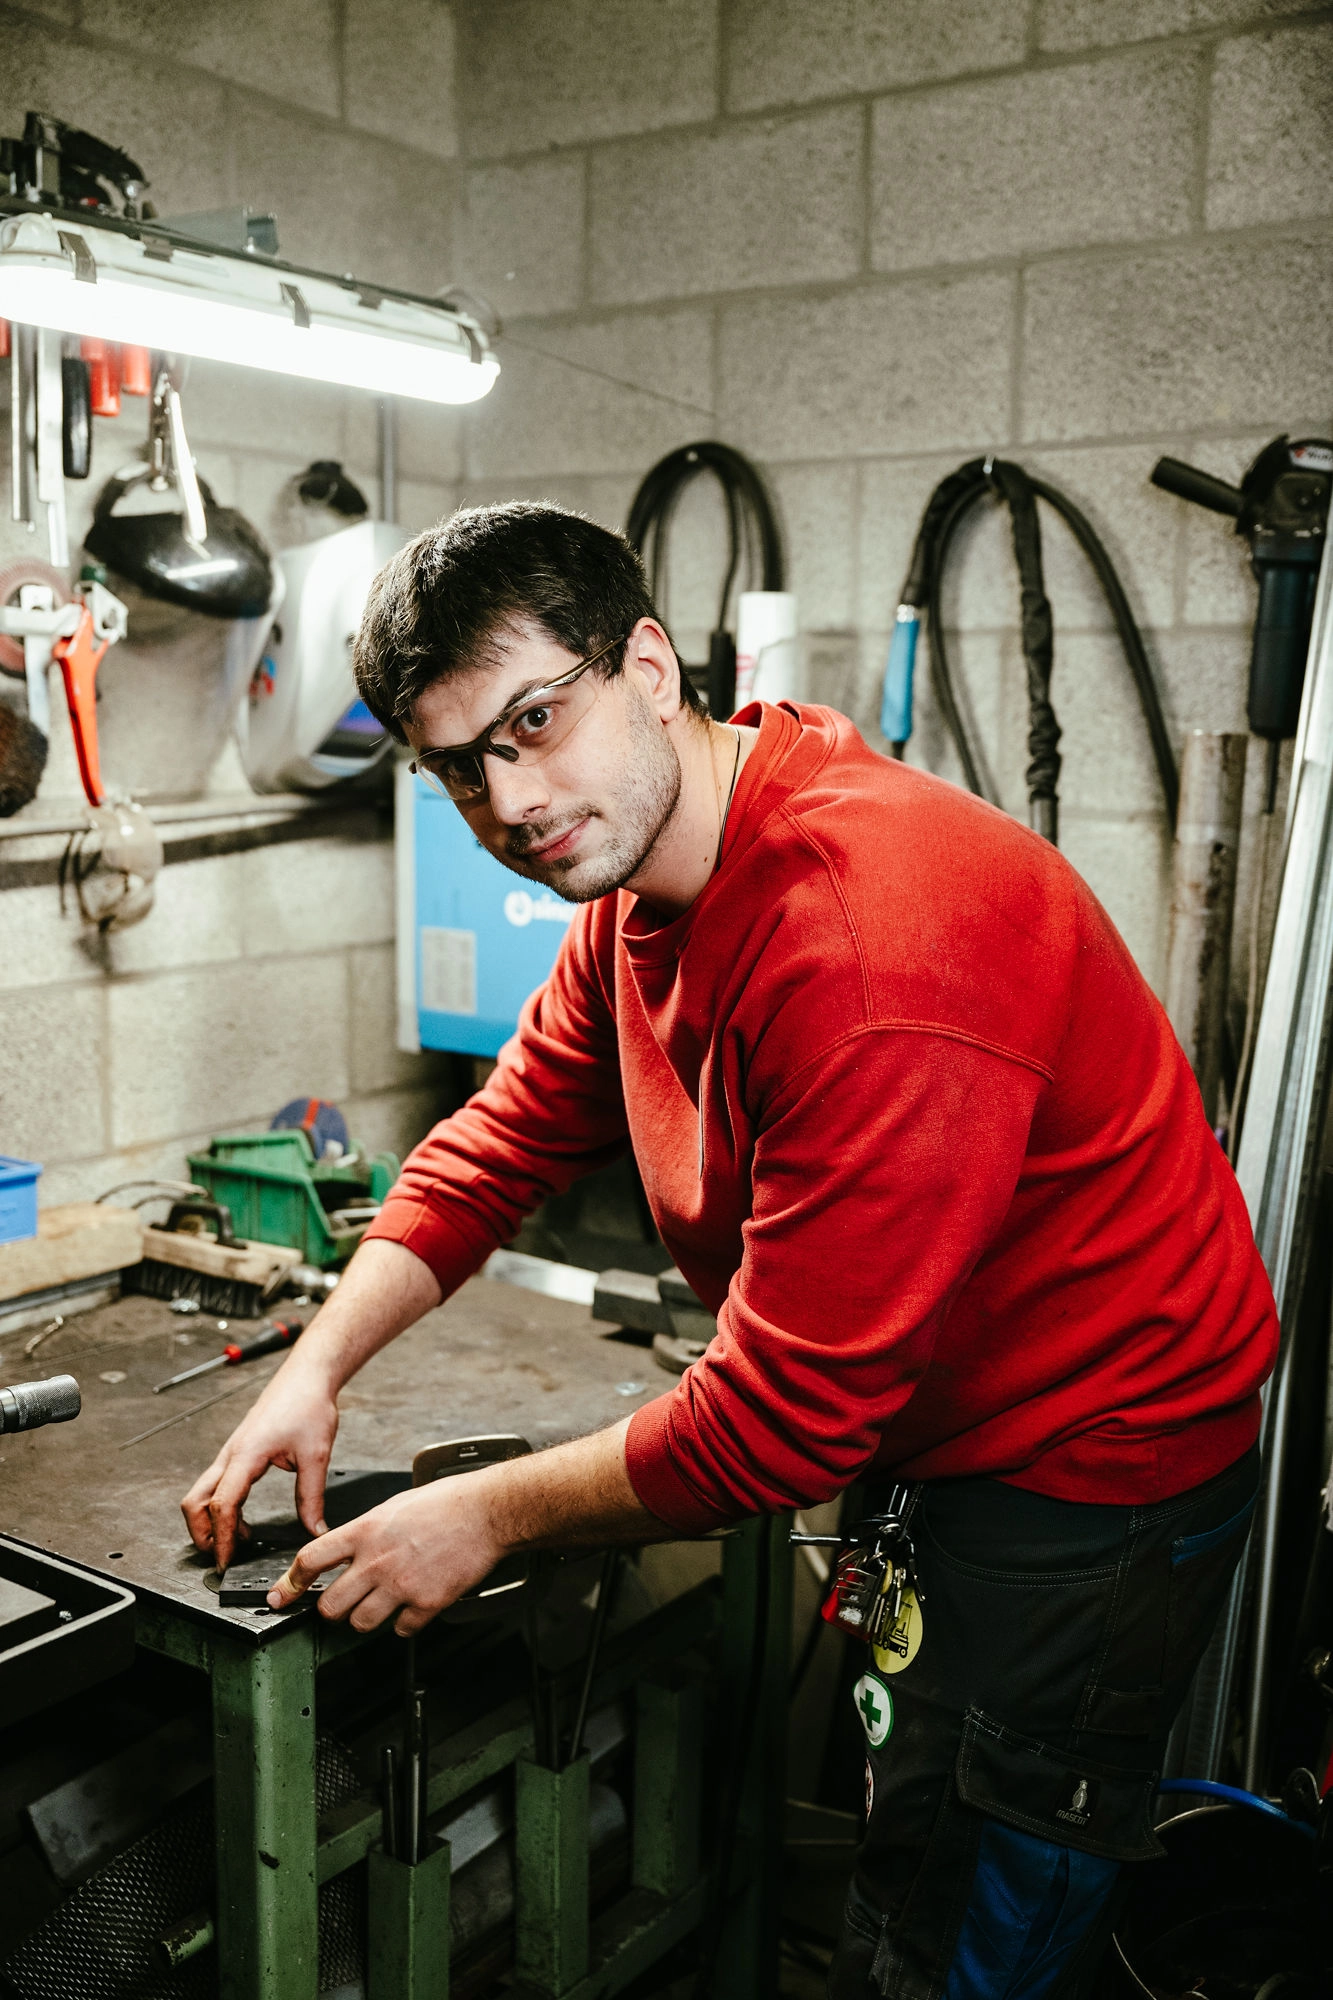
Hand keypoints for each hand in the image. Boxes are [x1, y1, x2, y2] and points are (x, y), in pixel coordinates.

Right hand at [181, 1358, 339, 1569]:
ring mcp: (231, 1452)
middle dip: (201, 1533)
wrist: (306, 1376)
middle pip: (195, 1502)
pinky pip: (218, 1485)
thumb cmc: (308, 1404)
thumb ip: (312, 1497)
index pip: (223, 1505)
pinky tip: (243, 1520)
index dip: (222, 1538)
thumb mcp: (315, 1455)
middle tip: (221, 1556)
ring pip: (202, 1493)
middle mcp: (231, 1454)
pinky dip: (222, 1507)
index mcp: (246, 1455)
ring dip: (210, 1521)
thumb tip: (314, 1529)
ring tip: (236, 1542)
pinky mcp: (238, 1452)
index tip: (226, 1561)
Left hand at [266, 1475, 504, 1635]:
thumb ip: (365, 1532)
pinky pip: (401, 1630)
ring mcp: (401, 1585)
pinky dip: (404, 1624)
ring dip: (367, 1618)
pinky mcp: (426, 1603)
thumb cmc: (445, 1502)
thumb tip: (346, 1550)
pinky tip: (413, 1606)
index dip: (290, 1582)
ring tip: (381, 1605)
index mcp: (365, 1531)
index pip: (310, 1560)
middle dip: (332, 1609)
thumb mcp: (392, 1506)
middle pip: (330, 1605)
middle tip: (341, 1604)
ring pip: (360, 1623)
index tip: (282, 1594)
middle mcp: (377, 1560)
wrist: (486, 1512)